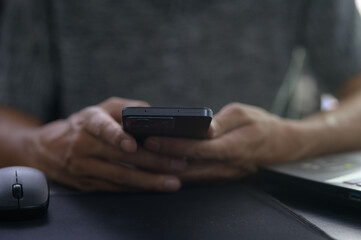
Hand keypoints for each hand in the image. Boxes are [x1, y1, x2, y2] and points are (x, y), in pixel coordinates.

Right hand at [22, 97, 185, 191]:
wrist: (48, 149)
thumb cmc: (84, 125)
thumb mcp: (101, 109)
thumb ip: (126, 107)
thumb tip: (154, 113)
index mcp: (88, 122)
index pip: (101, 128)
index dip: (116, 136)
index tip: (132, 145)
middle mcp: (83, 145)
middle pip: (119, 157)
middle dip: (152, 162)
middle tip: (178, 164)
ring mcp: (82, 167)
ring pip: (119, 177)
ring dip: (149, 181)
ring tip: (172, 182)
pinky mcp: (86, 184)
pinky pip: (115, 188)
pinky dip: (137, 188)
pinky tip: (155, 187)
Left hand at [144, 102, 305, 181]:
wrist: (282, 145)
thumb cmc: (262, 125)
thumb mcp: (244, 114)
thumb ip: (222, 122)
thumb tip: (204, 128)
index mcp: (235, 147)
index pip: (198, 149)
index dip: (173, 145)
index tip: (151, 139)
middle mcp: (228, 166)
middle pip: (189, 167)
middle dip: (162, 160)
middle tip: (138, 150)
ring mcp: (225, 174)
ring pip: (190, 176)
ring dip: (166, 168)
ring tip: (144, 157)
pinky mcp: (222, 176)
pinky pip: (197, 176)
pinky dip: (178, 171)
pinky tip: (162, 162)